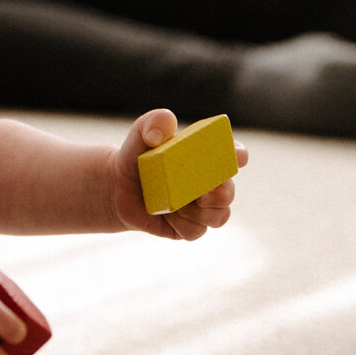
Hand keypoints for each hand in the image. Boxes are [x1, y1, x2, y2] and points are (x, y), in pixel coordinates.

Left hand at [108, 109, 248, 240]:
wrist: (118, 188)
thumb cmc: (137, 156)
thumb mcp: (140, 134)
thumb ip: (152, 123)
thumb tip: (161, 131)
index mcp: (207, 156)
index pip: (234, 154)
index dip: (238, 155)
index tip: (237, 156)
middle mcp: (211, 182)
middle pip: (229, 191)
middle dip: (222, 193)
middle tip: (203, 193)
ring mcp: (202, 207)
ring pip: (219, 216)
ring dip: (200, 213)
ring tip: (177, 204)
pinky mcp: (190, 227)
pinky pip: (196, 231)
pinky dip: (183, 224)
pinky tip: (168, 215)